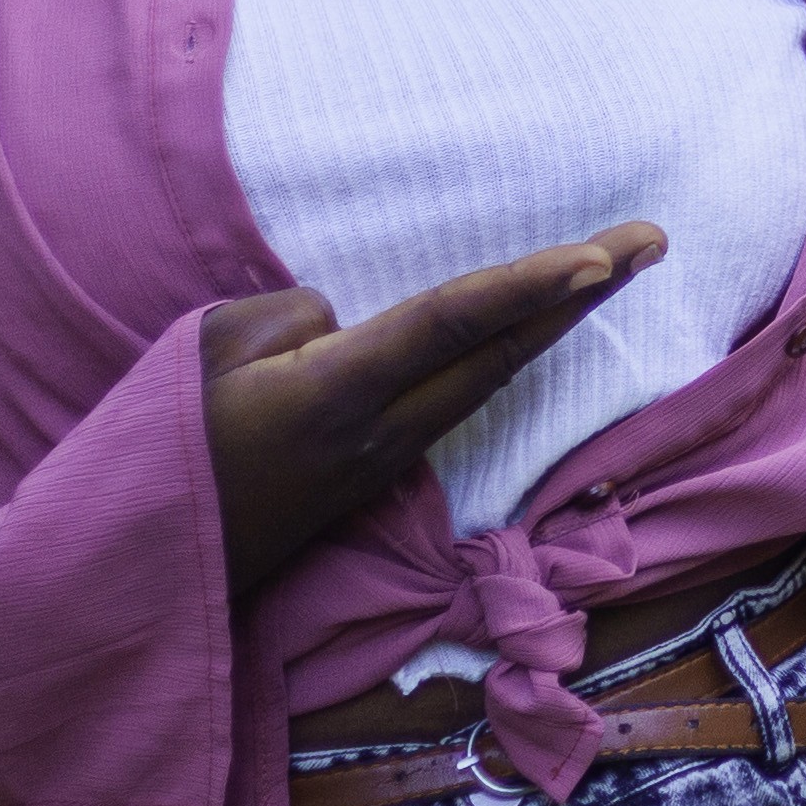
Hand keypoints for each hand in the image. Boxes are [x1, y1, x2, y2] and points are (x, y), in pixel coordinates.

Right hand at [197, 229, 659, 597]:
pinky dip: (511, 349)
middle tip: (656, 237)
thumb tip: (353, 322)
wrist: (150, 568)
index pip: (451, 326)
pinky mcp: (382, 469)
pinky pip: (461, 395)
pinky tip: (538, 325)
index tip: (604, 258)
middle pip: (501, 353)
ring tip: (618, 264)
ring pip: (490, 376)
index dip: (529, 289)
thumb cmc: (165, 448)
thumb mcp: (209, 356)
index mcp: (336, 395)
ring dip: (557, 318)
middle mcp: (382, 431)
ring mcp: (389, 458)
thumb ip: (293, 319)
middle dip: (582, 292)